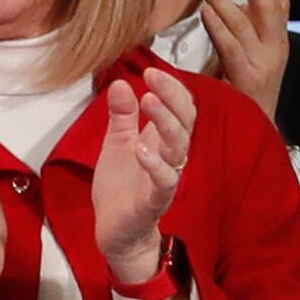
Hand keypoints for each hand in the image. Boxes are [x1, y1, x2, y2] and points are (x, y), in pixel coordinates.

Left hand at [92, 68, 195, 284]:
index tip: (150, 71)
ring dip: (165, 123)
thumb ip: (122, 116)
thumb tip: (121, 83)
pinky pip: (164, 181)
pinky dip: (155, 164)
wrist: (114, 229)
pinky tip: (142, 148)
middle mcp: (171, 156)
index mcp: (163, 140)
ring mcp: (166, 178)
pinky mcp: (155, 200)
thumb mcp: (117, 143)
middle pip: (185, 122)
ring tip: (149, 103)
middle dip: (172, 98)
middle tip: (154, 78)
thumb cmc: (122, 186)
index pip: (179, 108)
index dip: (170, 88)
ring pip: (178, 147)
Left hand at [197, 0, 290, 120]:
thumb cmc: (241, 101)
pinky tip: (206, 11)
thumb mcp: (242, 64)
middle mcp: (274, 53)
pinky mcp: (245, 81)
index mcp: (276, 46)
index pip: (280, 7)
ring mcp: (261, 66)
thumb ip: (236, 38)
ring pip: (244, 24)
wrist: (252, 140)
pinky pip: (230, 49)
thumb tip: (217, 7)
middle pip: (269, 8)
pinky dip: (218, 28)